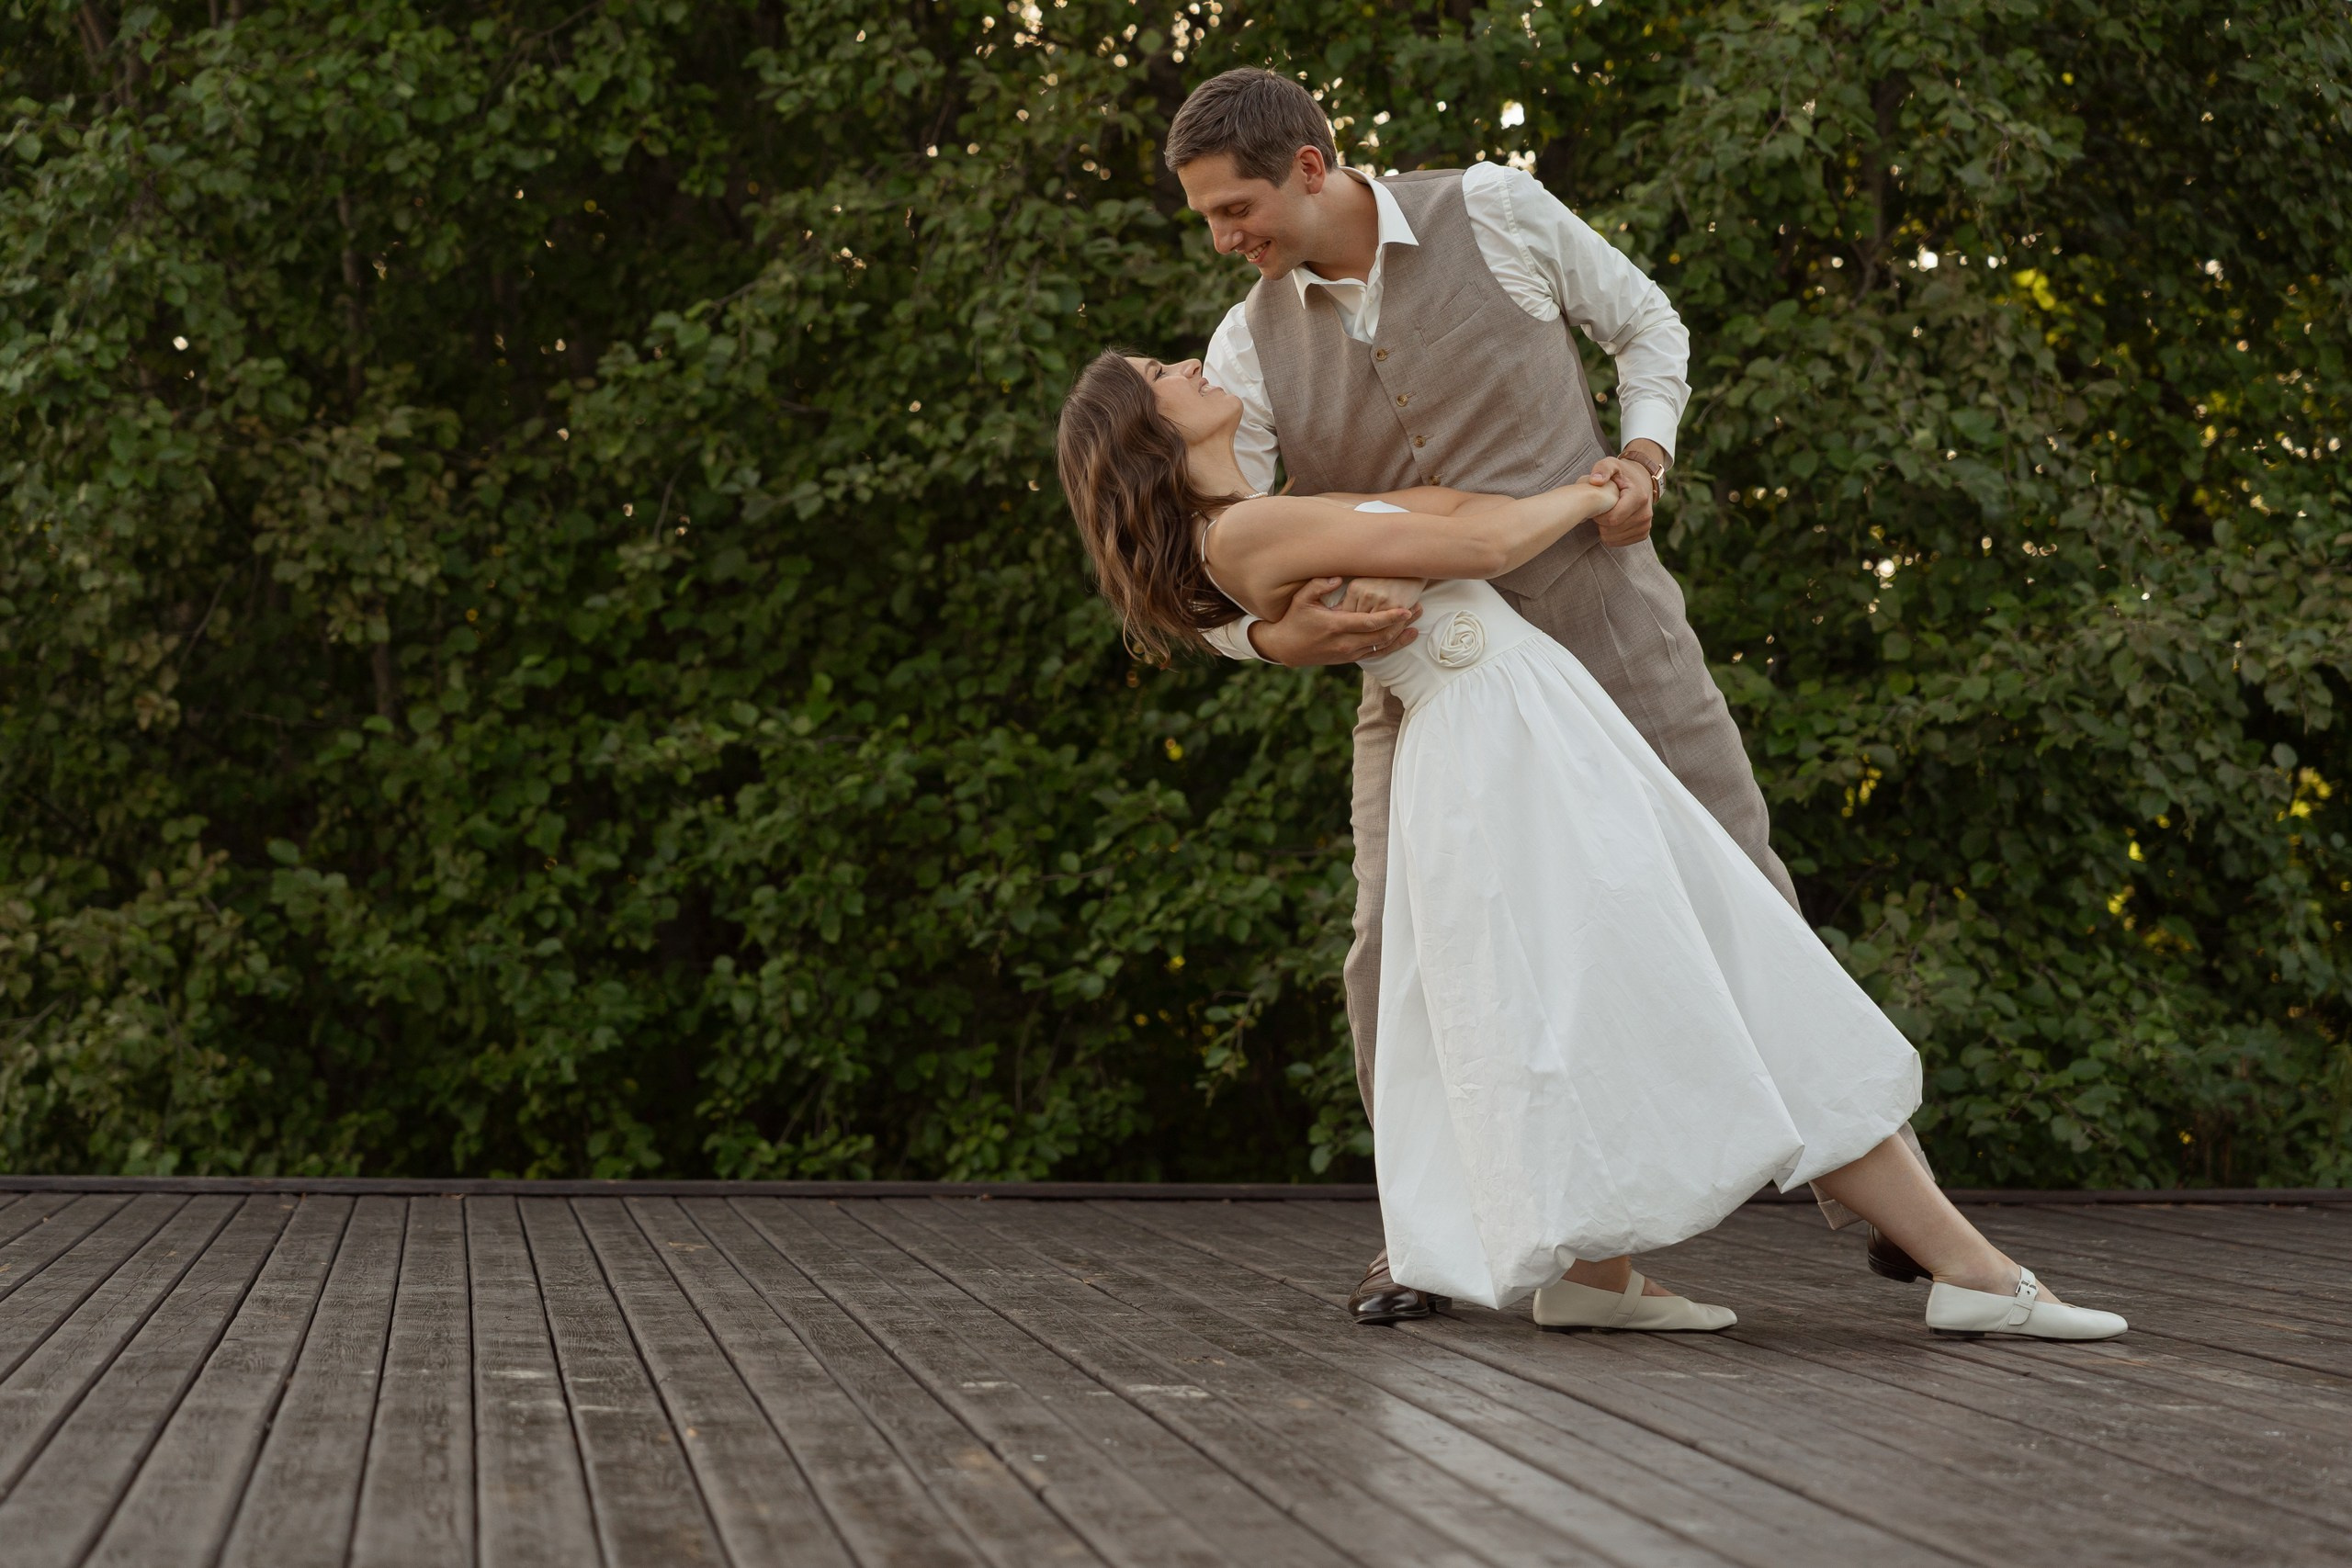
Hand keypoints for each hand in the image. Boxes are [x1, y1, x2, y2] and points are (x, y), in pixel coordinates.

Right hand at [1248, 577, 1423, 665]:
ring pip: (1382, 645)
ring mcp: (1349, 652)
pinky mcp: (1351, 658)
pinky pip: (1378, 653)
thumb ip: (1319, 585)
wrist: (1286, 648)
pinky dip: (1395, 645)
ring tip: (1418, 618)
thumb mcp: (1302, 598)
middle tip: (1419, 607)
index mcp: (1336, 625)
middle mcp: (1346, 642)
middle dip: (1402, 623)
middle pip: (1382, 635)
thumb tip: (1339, 578)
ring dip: (1401, 633)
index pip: (1369, 623)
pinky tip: (1408, 636)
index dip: (1390, 617)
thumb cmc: (1295, 619)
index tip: (1406, 609)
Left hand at [1584, 454, 1655, 547]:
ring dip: (1605, 529)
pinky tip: (1611, 523)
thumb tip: (1595, 481)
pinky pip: (1620, 543)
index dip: (1598, 516)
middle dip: (1601, 523)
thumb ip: (1602, 469)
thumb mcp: (1611, 464)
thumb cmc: (1622, 473)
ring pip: (1614, 539)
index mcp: (1638, 497)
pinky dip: (1612, 535)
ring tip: (1606, 514)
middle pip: (1612, 530)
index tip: (1596, 506)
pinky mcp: (1644, 533)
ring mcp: (1646, 525)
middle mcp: (1645, 514)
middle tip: (1600, 510)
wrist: (1642, 479)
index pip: (1612, 519)